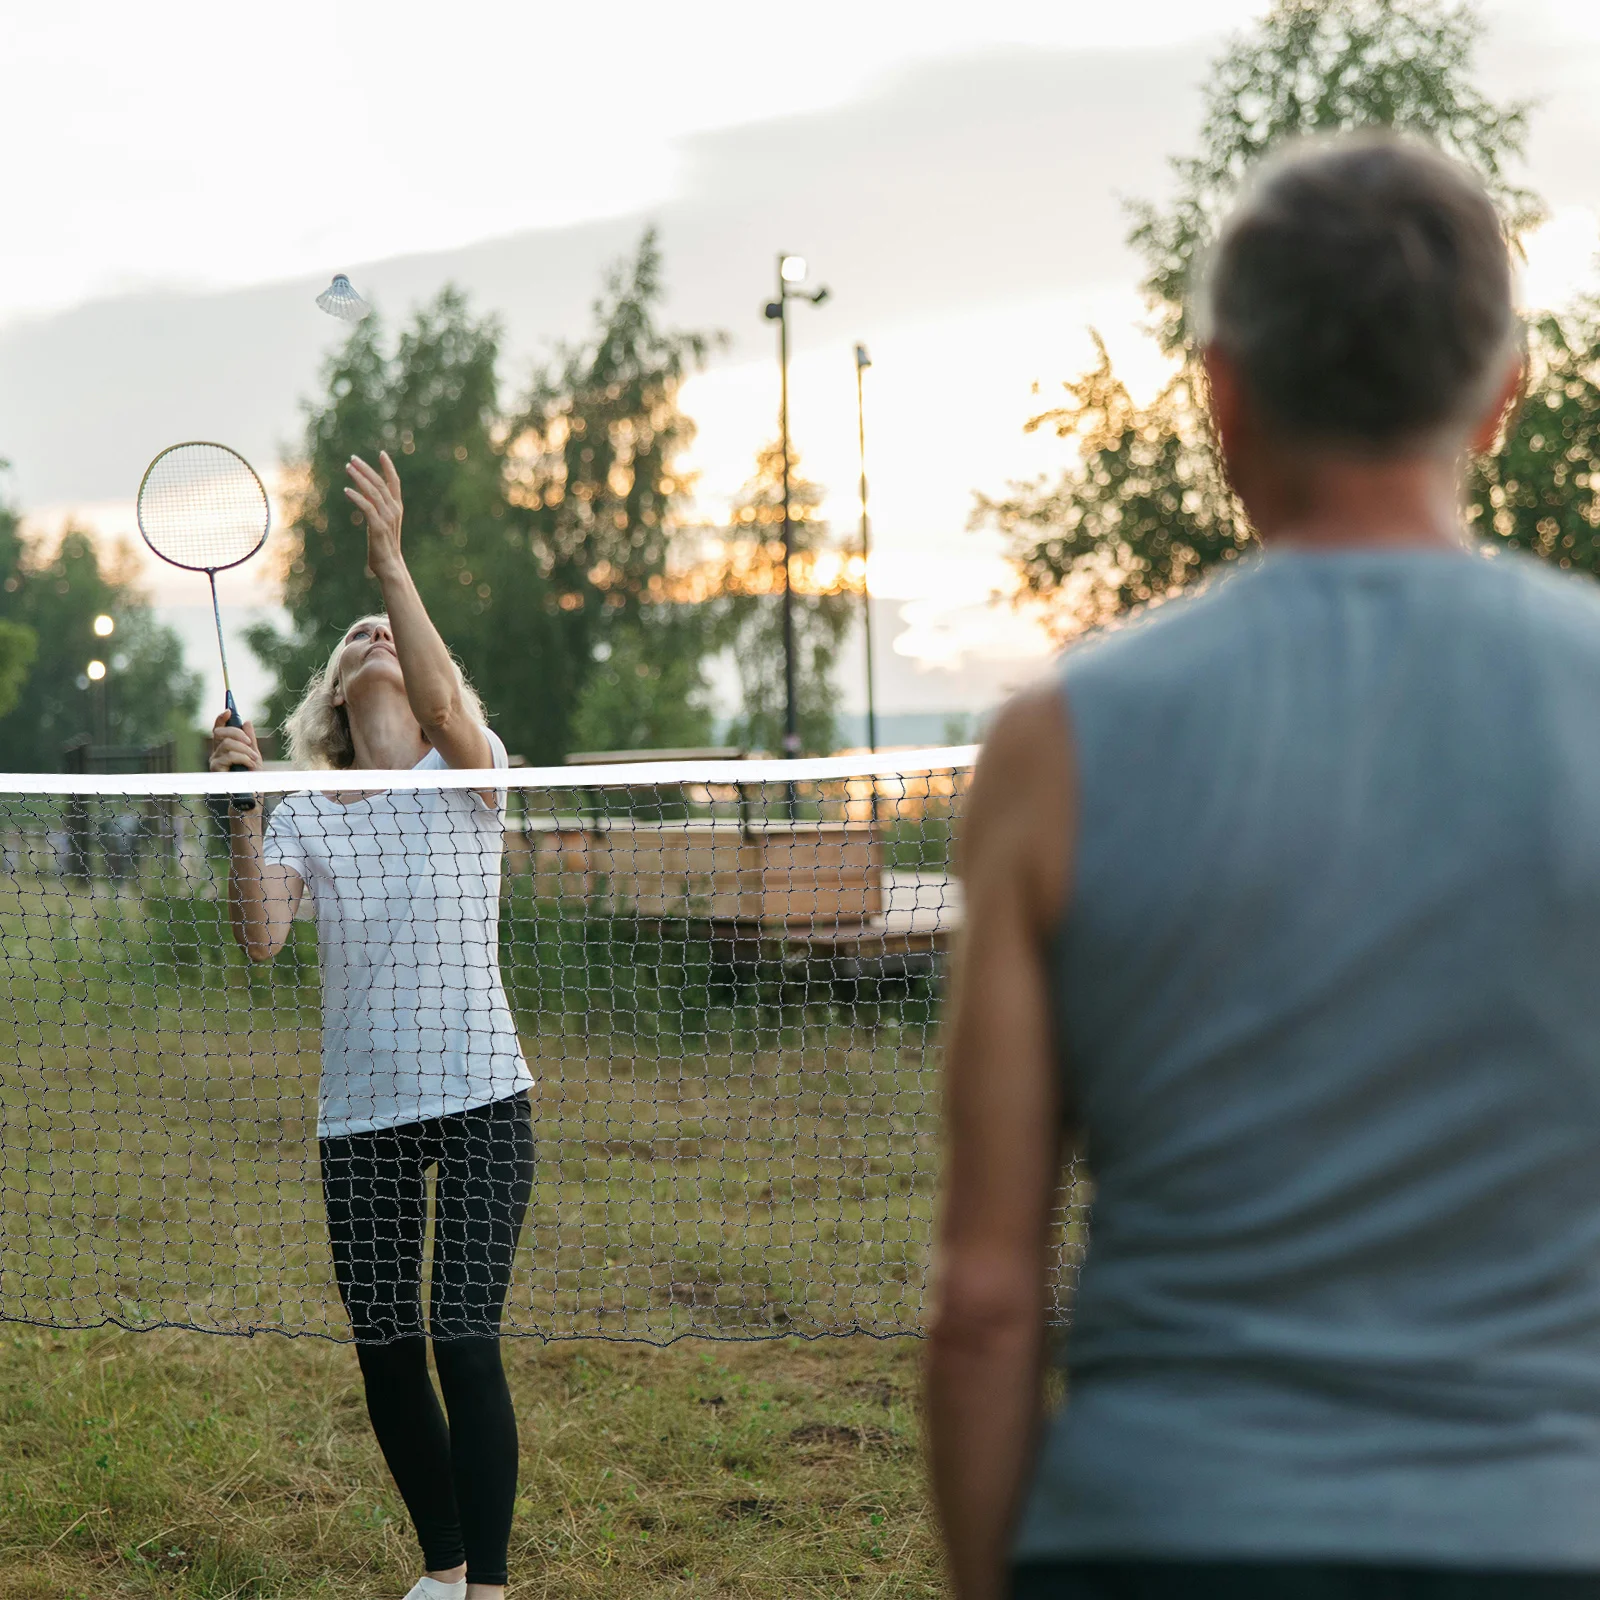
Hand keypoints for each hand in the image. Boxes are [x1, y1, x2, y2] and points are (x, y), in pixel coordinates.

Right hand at [209, 712, 262, 774]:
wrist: (251, 795)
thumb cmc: (252, 778)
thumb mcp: (254, 755)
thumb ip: (250, 740)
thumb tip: (247, 722)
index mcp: (224, 749)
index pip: (219, 730)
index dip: (221, 719)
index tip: (229, 710)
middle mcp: (216, 753)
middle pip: (221, 733)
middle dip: (238, 734)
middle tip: (250, 743)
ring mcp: (214, 761)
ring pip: (228, 744)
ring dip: (245, 750)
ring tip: (255, 760)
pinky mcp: (215, 769)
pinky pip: (230, 755)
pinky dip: (244, 758)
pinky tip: (250, 766)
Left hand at [345, 452, 404, 580]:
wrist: (390, 566)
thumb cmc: (383, 546)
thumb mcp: (379, 523)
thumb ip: (375, 508)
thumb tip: (364, 495)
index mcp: (396, 508)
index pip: (394, 483)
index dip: (389, 467)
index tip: (382, 453)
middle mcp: (394, 510)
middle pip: (380, 483)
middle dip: (366, 469)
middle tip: (352, 458)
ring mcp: (387, 518)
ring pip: (373, 492)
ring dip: (360, 478)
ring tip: (347, 468)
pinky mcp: (378, 527)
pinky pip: (367, 507)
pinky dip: (357, 497)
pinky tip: (346, 490)